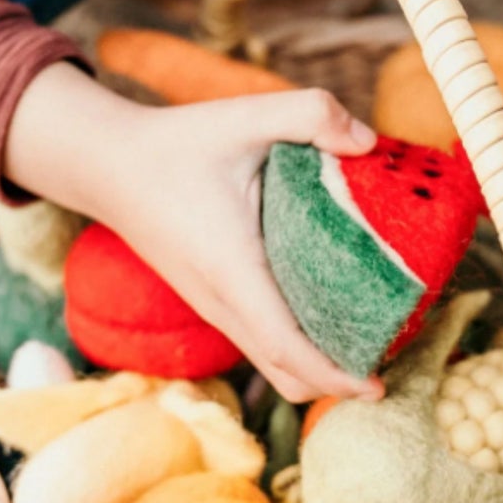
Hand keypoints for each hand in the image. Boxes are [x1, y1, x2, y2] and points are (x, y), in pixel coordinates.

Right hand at [5, 63, 383, 402]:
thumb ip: (312, 114)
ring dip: (320, 364)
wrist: (108, 165)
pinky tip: (333, 304)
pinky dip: (299, 344)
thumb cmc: (176, 143)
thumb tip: (369, 144)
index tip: (378, 388)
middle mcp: (221, 302)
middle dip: (339, 380)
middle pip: (285, 374)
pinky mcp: (213, 300)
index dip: (334, 376)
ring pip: (273, 362)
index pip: (286, 347)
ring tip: (374, 333)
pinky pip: (261, 339)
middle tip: (394, 354)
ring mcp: (214, 307)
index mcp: (232, 270)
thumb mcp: (245, 114)